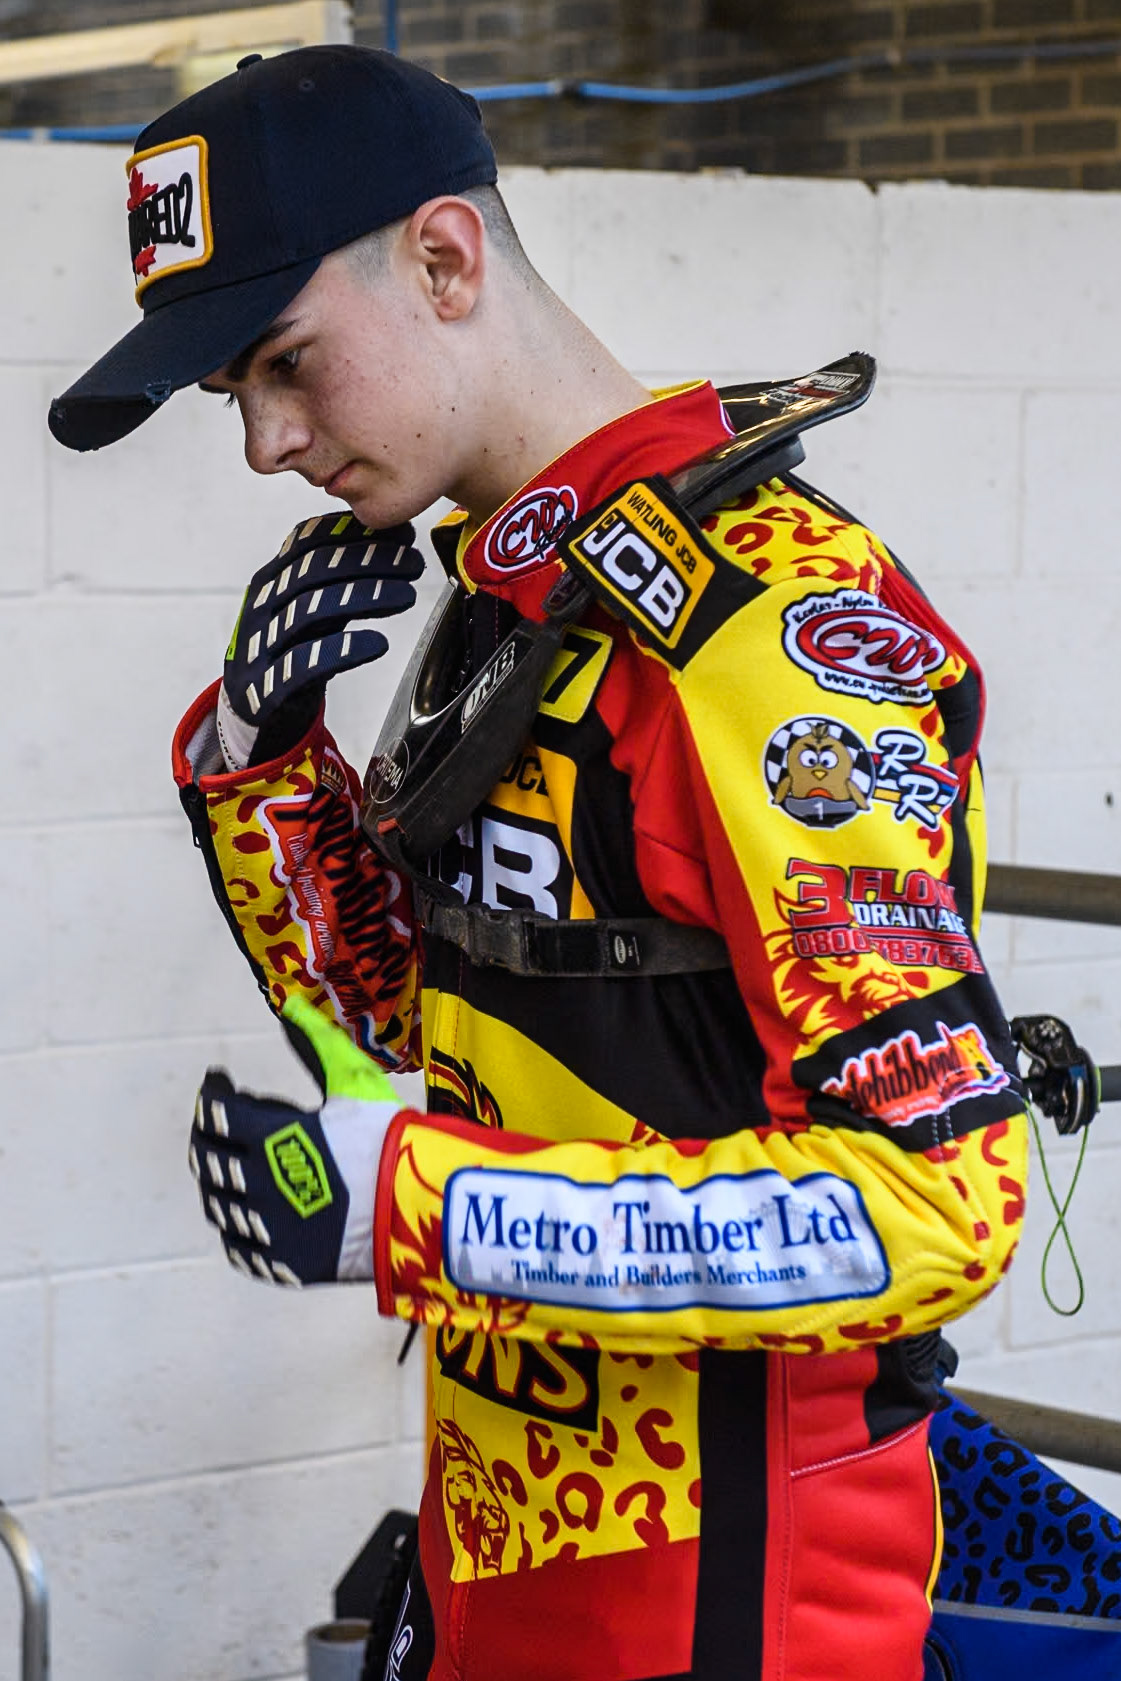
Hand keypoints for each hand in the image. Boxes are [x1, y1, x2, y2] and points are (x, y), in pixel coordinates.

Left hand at [190, 997, 403, 1283]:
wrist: (423, 1205)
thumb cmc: (388, 1137)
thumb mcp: (352, 1082)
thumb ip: (315, 1044)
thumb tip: (289, 1005)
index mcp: (270, 1138)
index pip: (214, 1113)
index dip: (211, 1092)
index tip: (219, 1080)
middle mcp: (259, 1185)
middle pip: (206, 1160)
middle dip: (206, 1135)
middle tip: (219, 1123)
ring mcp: (270, 1229)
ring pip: (219, 1206)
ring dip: (219, 1181)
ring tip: (235, 1165)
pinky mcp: (286, 1263)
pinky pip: (241, 1248)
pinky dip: (236, 1228)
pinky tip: (249, 1213)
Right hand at [217, 512, 424, 768]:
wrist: (251, 709)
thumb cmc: (290, 649)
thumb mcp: (311, 606)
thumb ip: (342, 577)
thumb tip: (395, 537)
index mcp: (272, 580)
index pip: (308, 542)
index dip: (354, 534)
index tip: (400, 535)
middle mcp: (262, 606)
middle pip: (313, 571)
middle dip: (368, 561)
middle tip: (411, 562)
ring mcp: (259, 645)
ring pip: (310, 611)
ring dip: (363, 597)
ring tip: (405, 595)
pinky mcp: (265, 686)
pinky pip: (302, 664)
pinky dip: (342, 651)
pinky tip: (376, 644)